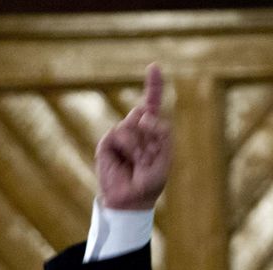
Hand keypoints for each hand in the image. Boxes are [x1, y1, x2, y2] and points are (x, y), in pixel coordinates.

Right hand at [96, 63, 171, 209]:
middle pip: (145, 109)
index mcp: (152, 132)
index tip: (154, 67)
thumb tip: (142, 115)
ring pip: (134, 126)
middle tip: (150, 156)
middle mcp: (136, 128)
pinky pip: (121, 135)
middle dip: (152, 126)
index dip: (153, 86)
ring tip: (139, 163)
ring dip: (140, 146)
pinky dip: (129, 149)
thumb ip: (162, 135)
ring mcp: (122, 134)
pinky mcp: (108, 141)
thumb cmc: (149, 180)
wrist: (130, 199)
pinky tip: (127, 161)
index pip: (152, 104)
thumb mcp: (164, 158)